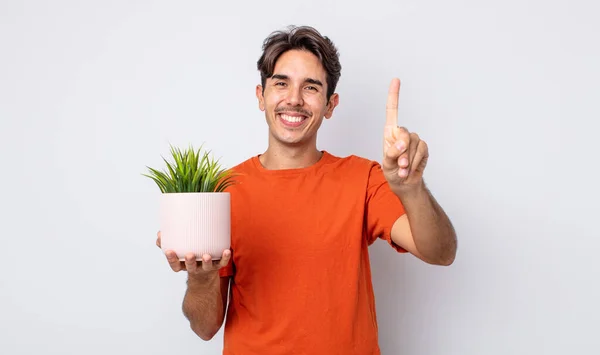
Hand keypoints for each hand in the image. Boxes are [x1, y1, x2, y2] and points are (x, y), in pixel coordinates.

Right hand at [156, 231, 230, 277]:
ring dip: (207, 262)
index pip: (175, 265)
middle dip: (190, 262)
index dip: (172, 259)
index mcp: (182, 265)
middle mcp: (194, 268)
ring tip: (207, 256)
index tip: (169, 251)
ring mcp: (206, 267)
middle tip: (190, 255)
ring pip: (206, 266)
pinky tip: (227, 250)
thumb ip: (167, 243)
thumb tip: (160, 233)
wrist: (204, 275)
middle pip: (190, 267)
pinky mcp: (217, 266)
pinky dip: (225, 257)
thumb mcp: (177, 252)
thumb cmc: (188, 257)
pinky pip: (222, 262)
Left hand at [383, 78, 428, 193]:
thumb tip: (403, 143)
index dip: (394, 95)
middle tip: (400, 164)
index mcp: (390, 133)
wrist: (405, 183)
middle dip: (402, 150)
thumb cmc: (392, 172)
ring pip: (414, 145)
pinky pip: (422, 150)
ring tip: (403, 169)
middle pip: (404, 133)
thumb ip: (392, 152)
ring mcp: (414, 140)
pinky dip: (416, 162)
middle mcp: (402, 133)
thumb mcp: (387, 164)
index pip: (392, 111)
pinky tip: (411, 168)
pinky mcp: (423, 147)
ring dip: (408, 160)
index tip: (396, 80)